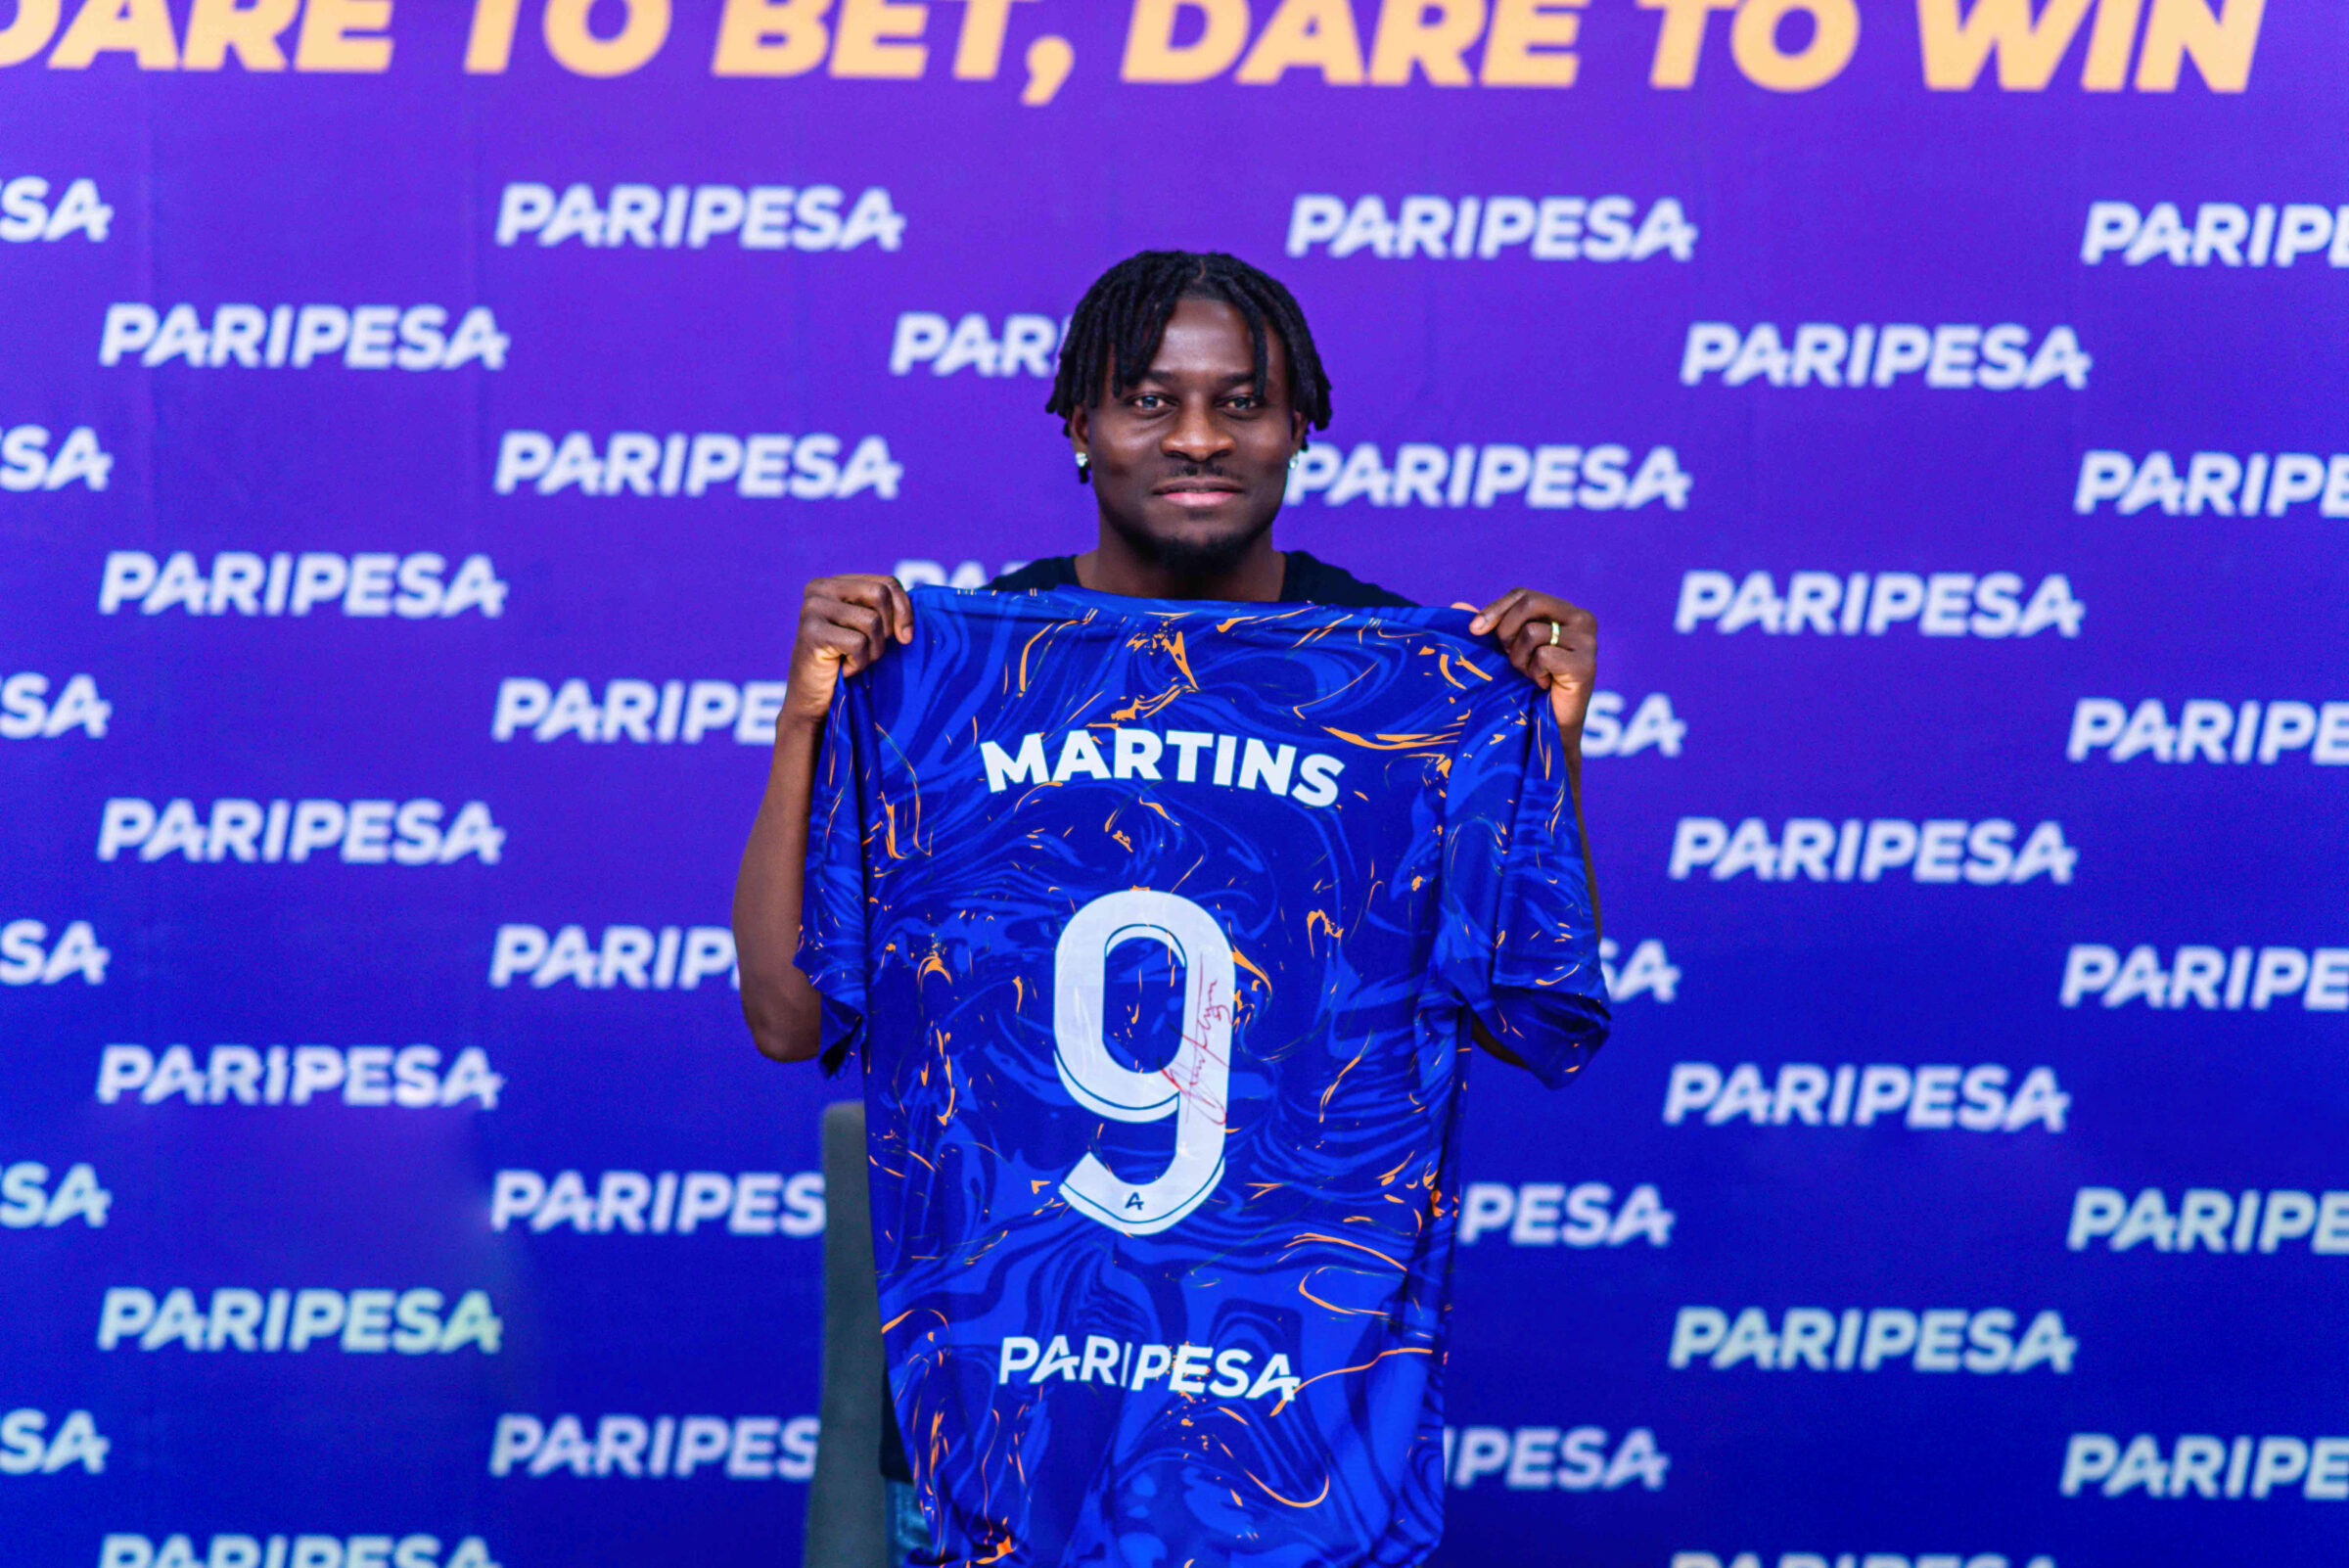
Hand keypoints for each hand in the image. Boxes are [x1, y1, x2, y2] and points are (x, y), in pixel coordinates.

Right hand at [782, 574, 913, 729]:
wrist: (813, 698)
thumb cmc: (844, 661)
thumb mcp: (867, 629)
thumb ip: (884, 609)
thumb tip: (919, 608)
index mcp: (834, 582)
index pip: (886, 583)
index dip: (904, 610)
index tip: (905, 637)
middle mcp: (819, 589)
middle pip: (880, 594)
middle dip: (887, 629)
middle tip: (871, 650)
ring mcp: (813, 609)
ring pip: (871, 621)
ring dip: (872, 651)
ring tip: (854, 660)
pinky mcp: (812, 633)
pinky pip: (858, 643)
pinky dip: (859, 663)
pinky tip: (843, 669)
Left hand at [1460, 589, 1598, 736]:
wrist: (1549, 727)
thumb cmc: (1527, 686)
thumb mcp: (1507, 650)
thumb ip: (1489, 627)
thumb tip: (1456, 607)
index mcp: (1566, 611)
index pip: (1524, 594)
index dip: (1496, 608)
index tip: (1474, 630)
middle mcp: (1583, 619)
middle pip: (1529, 604)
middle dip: (1507, 631)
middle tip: (1508, 658)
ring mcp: (1588, 642)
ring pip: (1532, 632)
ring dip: (1520, 659)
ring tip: (1529, 674)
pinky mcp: (1585, 664)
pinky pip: (1543, 655)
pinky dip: (1534, 672)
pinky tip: (1542, 684)